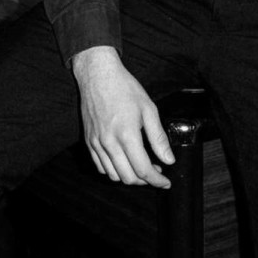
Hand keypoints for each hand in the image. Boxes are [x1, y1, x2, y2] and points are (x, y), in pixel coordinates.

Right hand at [72, 46, 174, 187]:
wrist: (98, 75)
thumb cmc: (125, 88)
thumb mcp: (148, 109)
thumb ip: (158, 137)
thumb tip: (169, 159)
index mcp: (127, 135)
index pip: (143, 170)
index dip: (157, 180)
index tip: (166, 182)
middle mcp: (109, 143)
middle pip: (128, 177)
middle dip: (145, 181)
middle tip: (156, 172)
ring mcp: (96, 143)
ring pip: (113, 175)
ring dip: (129, 177)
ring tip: (141, 167)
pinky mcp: (89, 141)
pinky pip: (100, 167)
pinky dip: (113, 171)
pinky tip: (123, 161)